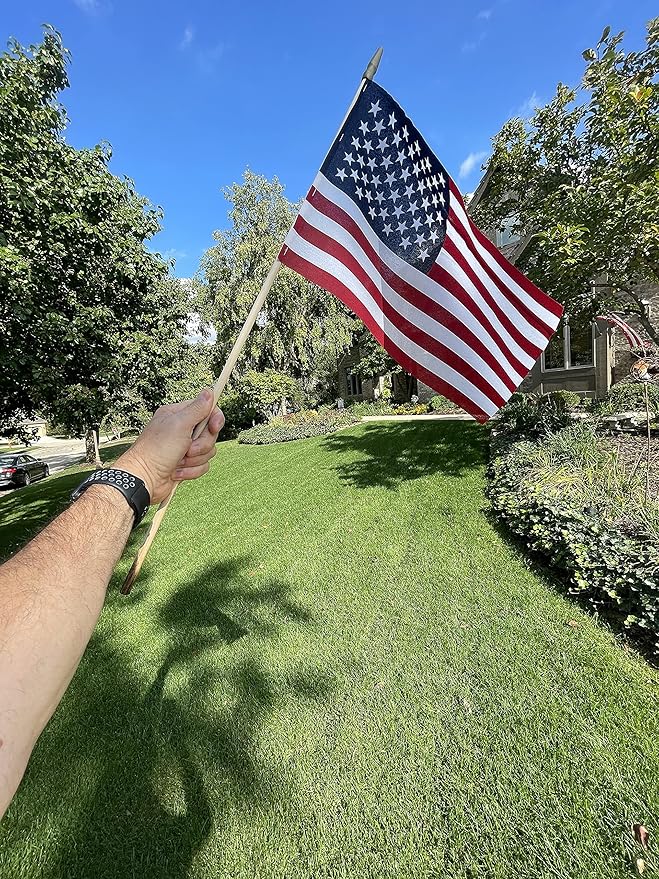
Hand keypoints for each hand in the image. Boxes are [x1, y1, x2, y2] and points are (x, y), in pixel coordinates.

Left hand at [115, 389, 224, 503]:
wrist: (144, 479)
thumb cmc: (157, 450)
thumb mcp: (179, 424)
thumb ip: (197, 408)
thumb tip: (209, 392)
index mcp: (178, 415)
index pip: (206, 410)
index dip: (215, 419)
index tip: (214, 427)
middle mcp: (181, 430)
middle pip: (210, 433)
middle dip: (201, 445)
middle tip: (187, 449)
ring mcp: (184, 448)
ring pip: (208, 451)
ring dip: (195, 460)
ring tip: (179, 462)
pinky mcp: (186, 464)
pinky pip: (202, 466)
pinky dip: (191, 471)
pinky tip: (176, 472)